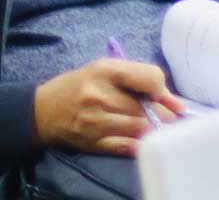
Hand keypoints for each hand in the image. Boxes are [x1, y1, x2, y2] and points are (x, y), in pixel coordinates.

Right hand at [34, 57, 187, 154]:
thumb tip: (175, 102)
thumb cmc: (78, 86)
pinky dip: (142, 144)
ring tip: (157, 126)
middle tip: (169, 115)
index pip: (150, 78)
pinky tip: (143, 139)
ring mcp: (97, 122)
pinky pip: (130, 147)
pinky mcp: (96, 143)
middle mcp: (101, 96)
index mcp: (104, 70)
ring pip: (143, 129)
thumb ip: (137, 79)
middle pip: (150, 108)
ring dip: (156, 130)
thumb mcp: (103, 70)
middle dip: (165, 114)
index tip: (159, 94)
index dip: (161, 88)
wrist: (43, 111)